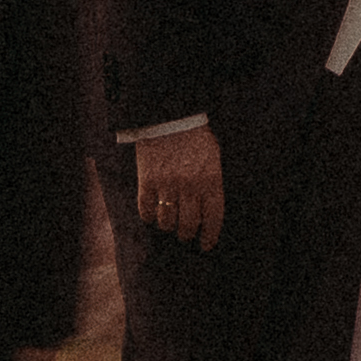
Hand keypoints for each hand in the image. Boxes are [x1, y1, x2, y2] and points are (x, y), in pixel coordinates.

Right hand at [132, 123, 224, 249]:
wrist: (169, 116)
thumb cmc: (195, 137)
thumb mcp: (213, 158)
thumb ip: (212, 184)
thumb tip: (208, 213)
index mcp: (211, 180)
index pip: (213, 218)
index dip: (210, 236)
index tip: (206, 244)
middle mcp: (190, 186)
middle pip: (188, 225)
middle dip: (187, 234)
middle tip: (186, 234)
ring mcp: (167, 184)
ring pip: (167, 222)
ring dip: (169, 226)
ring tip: (170, 223)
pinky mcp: (147, 181)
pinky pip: (147, 211)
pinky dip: (149, 217)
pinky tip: (153, 214)